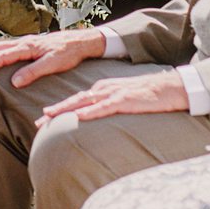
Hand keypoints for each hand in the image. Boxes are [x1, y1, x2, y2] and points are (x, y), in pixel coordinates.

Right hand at [0, 28, 103, 85]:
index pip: (2, 56)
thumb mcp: (54, 64)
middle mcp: (23, 42)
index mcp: (27, 47)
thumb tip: (14, 82)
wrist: (81, 41)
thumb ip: (34, 72)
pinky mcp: (29, 45)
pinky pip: (6, 47)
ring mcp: (25, 42)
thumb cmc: (69, 53)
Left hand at [39, 69, 188, 123]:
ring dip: (65, 110)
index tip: (42, 119)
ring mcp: (114, 93)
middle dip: (55, 111)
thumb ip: (109, 107)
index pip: (76, 100)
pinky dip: (90, 111)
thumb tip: (95, 120)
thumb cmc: (149, 96)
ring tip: (49, 117)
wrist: (172, 87)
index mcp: (103, 89)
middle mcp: (104, 89)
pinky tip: (79, 116)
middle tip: (37, 121)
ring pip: (84, 102)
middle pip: (74, 101)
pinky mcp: (126, 100)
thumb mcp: (124, 101)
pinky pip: (105, 107)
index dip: (58, 109)